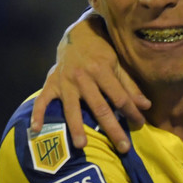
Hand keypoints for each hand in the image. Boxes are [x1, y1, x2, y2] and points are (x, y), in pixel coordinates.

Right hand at [30, 12, 149, 152]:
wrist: (77, 34)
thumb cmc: (102, 51)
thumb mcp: (118, 64)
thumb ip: (130, 86)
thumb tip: (146, 106)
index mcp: (102, 70)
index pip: (120, 97)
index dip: (131, 112)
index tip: (140, 125)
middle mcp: (82, 77)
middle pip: (100, 107)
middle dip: (112, 128)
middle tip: (123, 147)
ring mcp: (64, 81)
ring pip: (72, 108)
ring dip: (76, 127)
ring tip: (82, 145)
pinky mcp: (50, 83)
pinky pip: (41, 100)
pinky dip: (37, 114)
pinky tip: (36, 129)